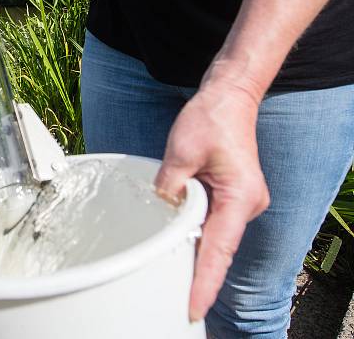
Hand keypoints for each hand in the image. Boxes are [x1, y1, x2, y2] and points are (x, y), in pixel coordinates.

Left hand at [154, 80, 269, 321]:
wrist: (228, 98)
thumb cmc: (210, 119)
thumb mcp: (182, 150)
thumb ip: (171, 183)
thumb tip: (160, 206)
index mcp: (239, 197)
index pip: (219, 249)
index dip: (205, 281)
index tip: (193, 306)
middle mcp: (244, 205)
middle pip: (218, 248)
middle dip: (198, 275)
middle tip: (176, 303)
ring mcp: (239, 203)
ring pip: (213, 237)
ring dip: (194, 254)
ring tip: (172, 281)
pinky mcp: (229, 197)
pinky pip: (211, 223)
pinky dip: (194, 235)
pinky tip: (176, 247)